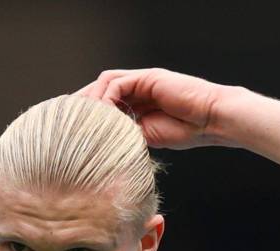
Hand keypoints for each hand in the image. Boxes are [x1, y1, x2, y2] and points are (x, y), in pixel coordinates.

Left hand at [77, 68, 227, 149]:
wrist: (211, 120)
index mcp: (139, 104)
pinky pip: (116, 83)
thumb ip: (127, 134)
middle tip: (67, 122)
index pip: (106, 104)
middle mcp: (138, 89)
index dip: (89, 116)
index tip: (73, 131)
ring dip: (91, 100)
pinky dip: (104, 97)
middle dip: (83, 105)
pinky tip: (100, 114)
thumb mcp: (148, 137)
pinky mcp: (146, 77)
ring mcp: (142, 81)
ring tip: (82, 119)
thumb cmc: (188, 131)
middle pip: (101, 91)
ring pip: (105, 83)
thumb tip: (102, 143)